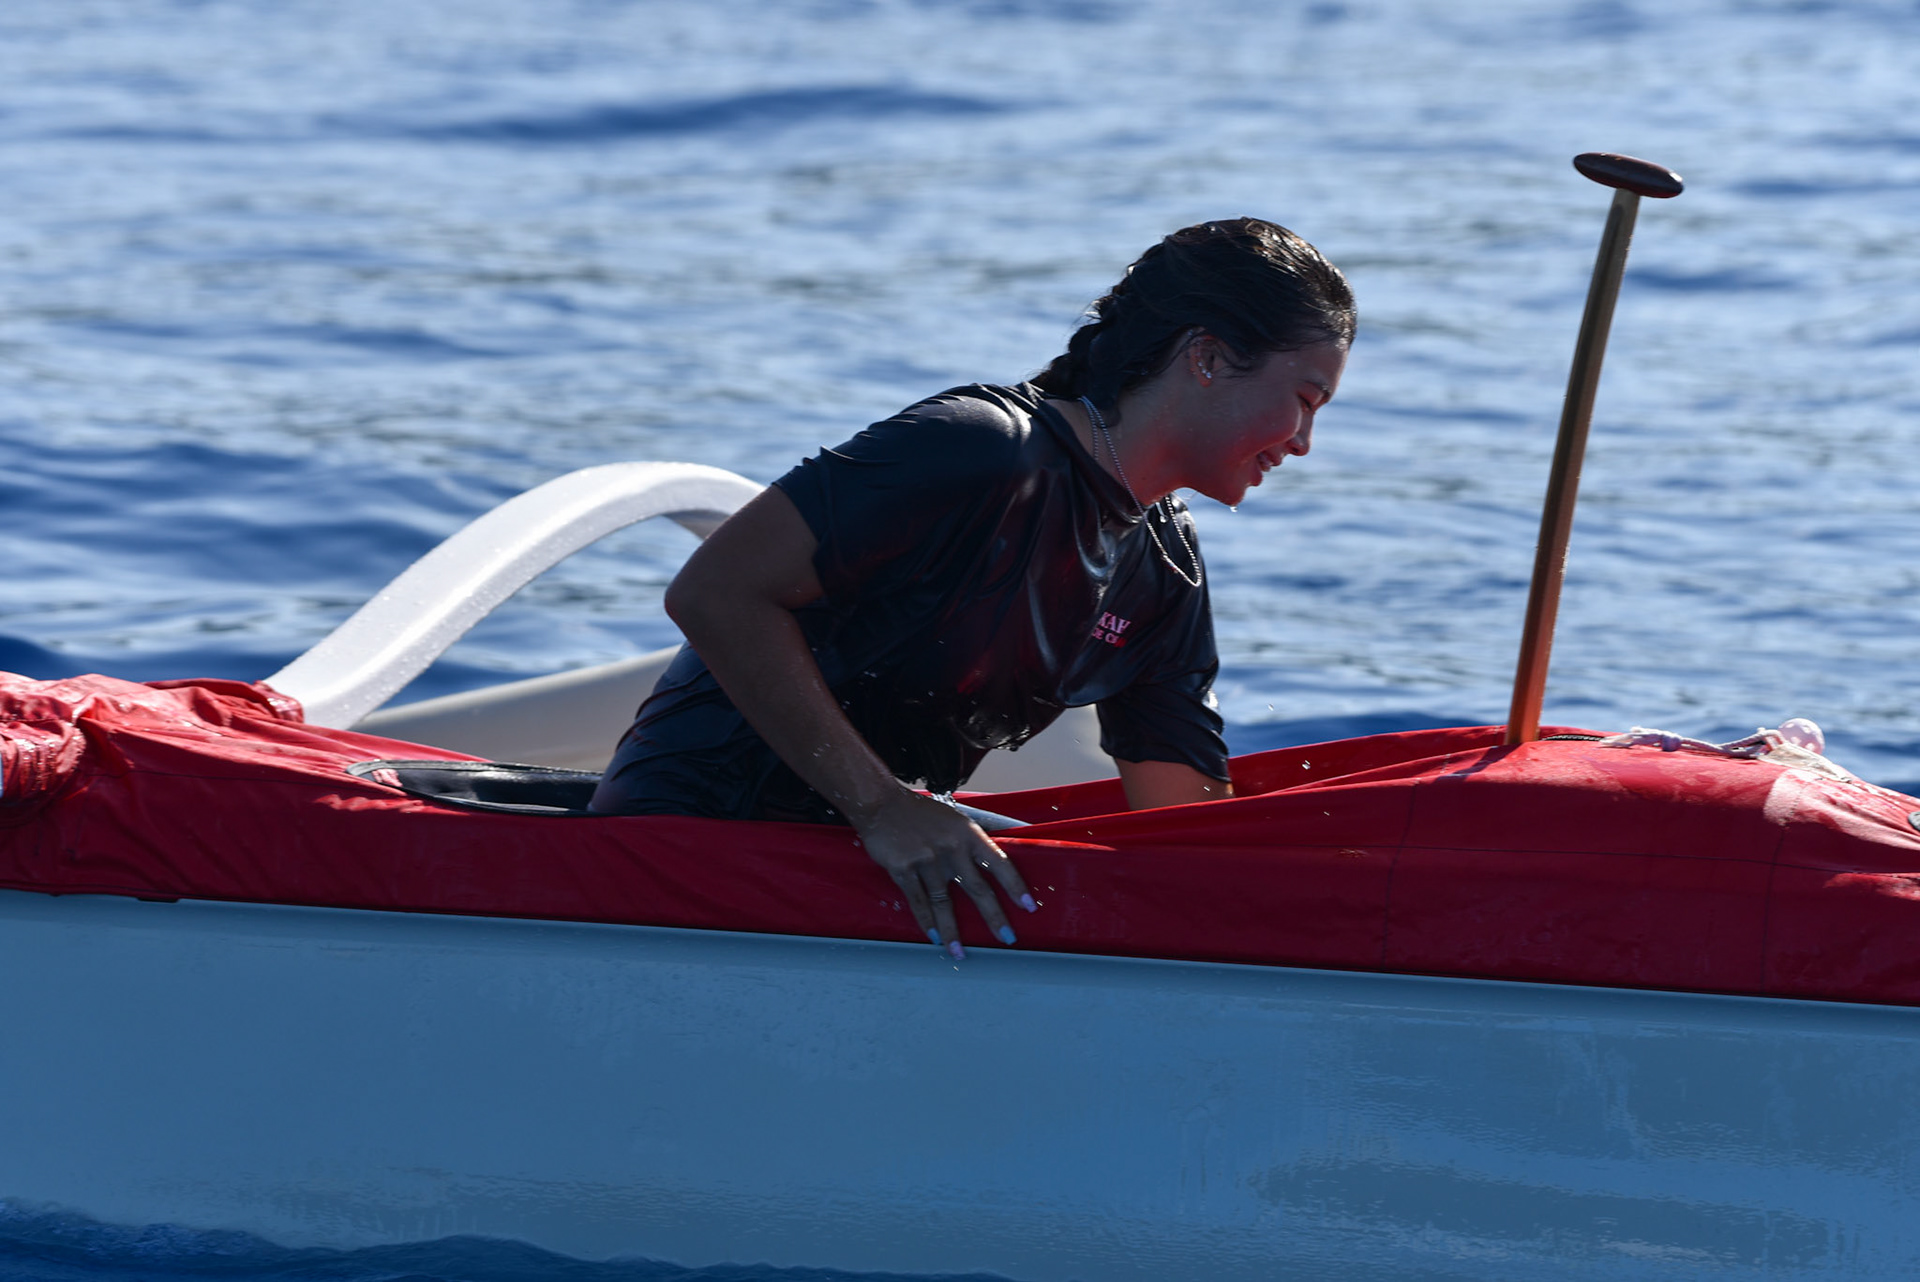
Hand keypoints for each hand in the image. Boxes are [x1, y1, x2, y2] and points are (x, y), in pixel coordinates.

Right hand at [855, 789, 1035, 958]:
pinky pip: (918, 901)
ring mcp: (927, 860)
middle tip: (1006, 938)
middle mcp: (952, 848)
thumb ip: (971, 842)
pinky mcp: (904, 869)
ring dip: (952, 931)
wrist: (882, 804)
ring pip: (944, 903)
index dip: (1015, 886)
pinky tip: (933, 937)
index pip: (999, 863)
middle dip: (994, 917)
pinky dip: (926, 921)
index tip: (1028, 906)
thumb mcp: (954, 820)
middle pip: (978, 889)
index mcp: (968, 834)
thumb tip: (990, 865)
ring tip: (959, 953)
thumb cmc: (920, 813)